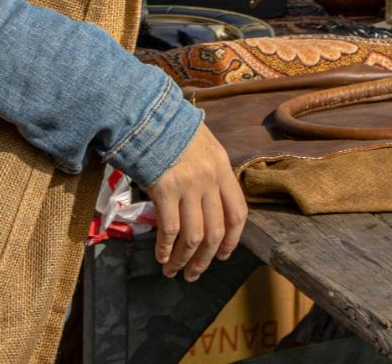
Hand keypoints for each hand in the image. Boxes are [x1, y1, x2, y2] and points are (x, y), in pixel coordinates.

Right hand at [145, 122, 247, 280]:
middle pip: (215, 231)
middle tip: (194, 274)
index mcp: (223, 169)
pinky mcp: (165, 189)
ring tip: (174, 271)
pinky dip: (166, 248)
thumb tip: (212, 209)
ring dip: (184, 260)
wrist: (153, 117)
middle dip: (205, 259)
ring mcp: (189, 185)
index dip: (233, 239)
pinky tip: (162, 257)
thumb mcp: (207, 150)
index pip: (238, 212)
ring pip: (193, 236)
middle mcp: (210, 179)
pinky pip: (170, 229)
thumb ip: (212, 176)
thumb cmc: (178, 134)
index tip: (223, 256)